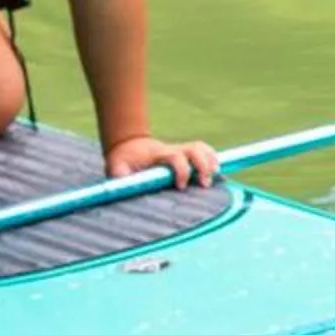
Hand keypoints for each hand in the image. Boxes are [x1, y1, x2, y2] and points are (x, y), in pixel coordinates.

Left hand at [105, 134, 221, 187]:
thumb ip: (120, 177)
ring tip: (216, 177)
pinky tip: (218, 174)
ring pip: (202, 149)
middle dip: (203, 166)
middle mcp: (172, 151)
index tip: (180, 186)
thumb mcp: (116, 168)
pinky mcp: (185, 157)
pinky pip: (204, 153)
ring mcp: (180, 153)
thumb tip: (124, 187)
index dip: (181, 170)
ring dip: (211, 161)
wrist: (128, 147)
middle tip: (204, 185)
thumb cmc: (122, 162)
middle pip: (195, 149)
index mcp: (158, 155)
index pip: (175, 156)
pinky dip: (213, 160)